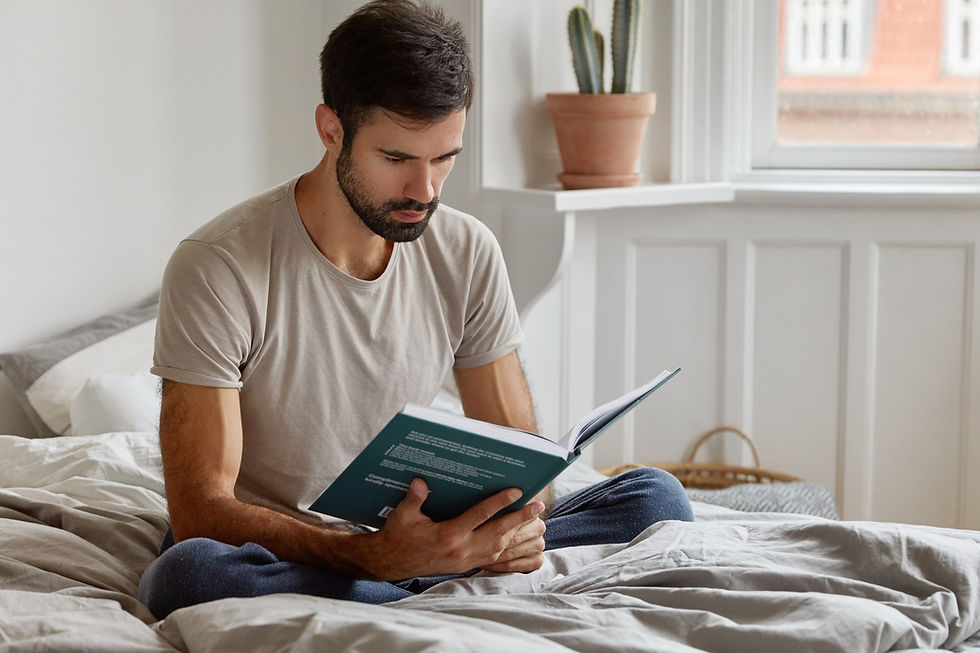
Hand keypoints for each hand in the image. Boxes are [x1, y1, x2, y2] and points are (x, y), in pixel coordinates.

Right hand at [354, 478, 545, 579]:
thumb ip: (414, 498)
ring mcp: (465, 561)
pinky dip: (507, 545)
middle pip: (497, 534)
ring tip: (534, 518)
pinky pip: (493, 557)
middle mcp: (461, 550)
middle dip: (519, 519)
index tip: (516, 491)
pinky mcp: (465, 566)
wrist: (392, 563)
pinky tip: (516, 535)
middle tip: (538, 506)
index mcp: (448, 536)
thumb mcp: (402, 515)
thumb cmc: (398, 535)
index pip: (479, 516)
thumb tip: (420, 481)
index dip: (499, 503)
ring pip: (499, 547)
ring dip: (517, 532)